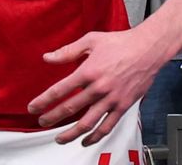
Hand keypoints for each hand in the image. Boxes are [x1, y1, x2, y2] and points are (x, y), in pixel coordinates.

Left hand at [28, 26, 164, 144]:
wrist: (148, 49)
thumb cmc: (122, 43)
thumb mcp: (91, 40)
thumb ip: (68, 51)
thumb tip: (48, 57)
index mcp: (88, 71)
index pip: (59, 90)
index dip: (43, 101)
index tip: (34, 107)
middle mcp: (98, 87)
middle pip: (69, 109)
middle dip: (51, 118)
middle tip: (42, 122)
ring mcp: (111, 99)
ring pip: (87, 123)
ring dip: (70, 134)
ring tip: (59, 138)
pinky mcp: (123, 106)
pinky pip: (107, 126)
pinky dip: (95, 137)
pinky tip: (86, 140)